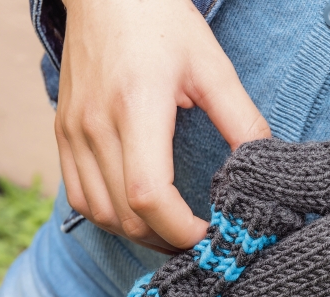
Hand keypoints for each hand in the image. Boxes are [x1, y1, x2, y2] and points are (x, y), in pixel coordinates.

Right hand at [55, 0, 269, 252]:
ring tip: (176, 234)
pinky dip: (111, 217)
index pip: (148, 194)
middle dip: (169, 241)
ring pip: (100, 214)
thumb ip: (241, 119)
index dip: (181, 229)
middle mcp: (96, 126)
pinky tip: (140, 214)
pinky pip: (80, 197)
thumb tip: (265, 163)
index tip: (213, 234)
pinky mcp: (64, 133)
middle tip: (204, 241)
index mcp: (137, 108)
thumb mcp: (212, 67)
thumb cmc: (161, 22)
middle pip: (126, 215)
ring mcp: (73, 132)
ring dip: (140, 235)